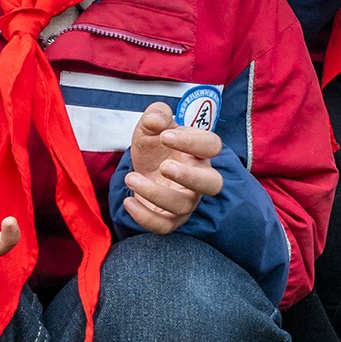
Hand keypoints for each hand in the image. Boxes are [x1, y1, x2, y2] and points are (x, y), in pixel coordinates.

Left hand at [120, 102, 224, 233]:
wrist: (144, 169)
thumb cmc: (156, 147)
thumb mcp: (152, 126)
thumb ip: (155, 114)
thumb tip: (155, 120)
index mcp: (200, 152)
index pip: (211, 145)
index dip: (192, 141)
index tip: (165, 136)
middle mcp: (200, 178)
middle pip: (212, 183)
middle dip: (189, 176)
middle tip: (164, 166)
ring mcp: (187, 200)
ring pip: (183, 206)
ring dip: (156, 194)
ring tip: (131, 178)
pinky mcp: (170, 219)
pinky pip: (164, 226)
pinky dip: (145, 217)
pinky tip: (128, 201)